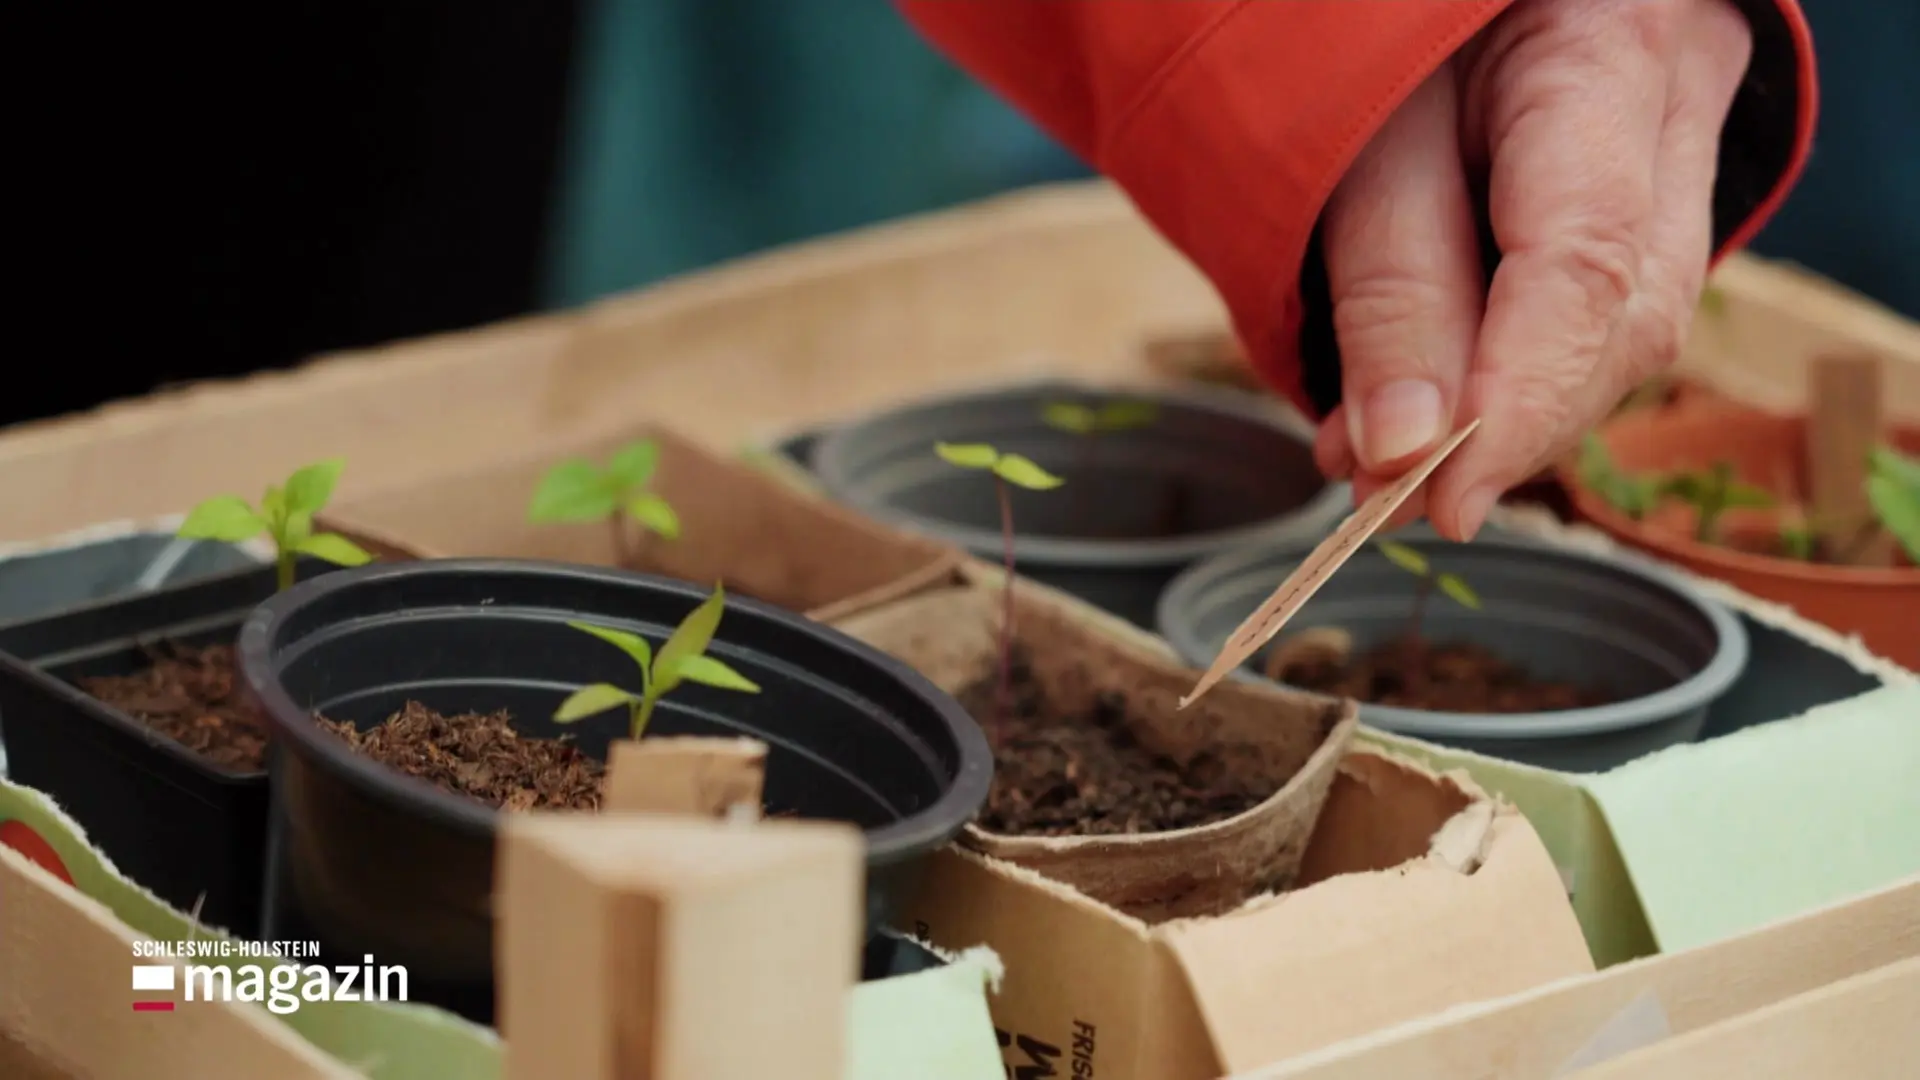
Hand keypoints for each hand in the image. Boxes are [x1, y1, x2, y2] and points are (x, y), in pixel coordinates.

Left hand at [1313, 0, 1752, 538]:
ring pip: (1619, 334)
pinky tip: (1424, 415)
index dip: (1516, 401)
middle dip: (1501, 428)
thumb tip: (1402, 452)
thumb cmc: (1388, 26)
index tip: (1442, 500)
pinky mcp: (1648, 194)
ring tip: (1382, 461)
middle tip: (1383, 494)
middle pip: (1620, 317)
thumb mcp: (1359, 129)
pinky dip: (1506, 379)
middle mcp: (1674, 102)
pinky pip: (1595, 314)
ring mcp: (1677, 149)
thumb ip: (1388, 280)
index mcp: (1611, 48)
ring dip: (1501, 419)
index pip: (1587, 259)